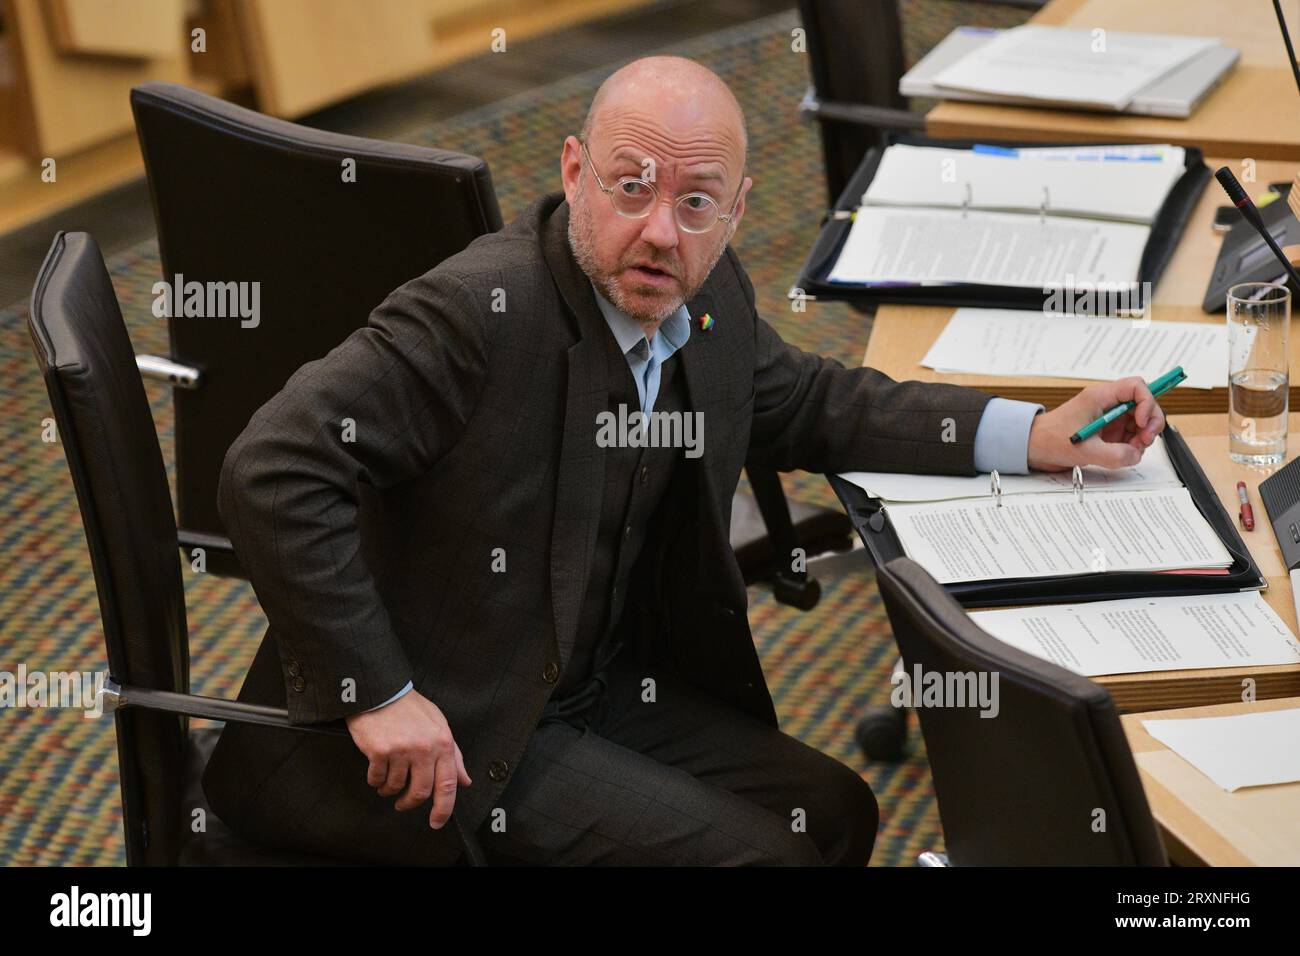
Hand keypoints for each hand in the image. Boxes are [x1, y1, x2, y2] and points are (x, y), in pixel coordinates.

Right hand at [344, 690, 470, 828]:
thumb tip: (465, 782)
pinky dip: (375, 780)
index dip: (443, 809)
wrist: (381, 692)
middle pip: (421, 792)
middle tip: (403, 804)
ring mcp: (402, 750)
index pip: (448, 784)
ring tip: (387, 781)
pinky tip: (376, 771)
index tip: (437, 822)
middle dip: (409, 803)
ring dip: (389, 790)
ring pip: (396, 787)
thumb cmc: (410, 709)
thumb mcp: (439, 726)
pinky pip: (377, 779)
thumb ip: (454, 756)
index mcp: (443, 742)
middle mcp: (425, 748)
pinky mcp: (380, 751)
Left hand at [1027, 376, 1165, 471]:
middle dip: (1149, 423)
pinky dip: (1132, 444)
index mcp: (1100, 397)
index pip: (1137, 387)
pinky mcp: (1109, 430)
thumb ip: (1114, 454)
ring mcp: (1110, 417)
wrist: (1034, 447)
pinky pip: (1130, 434)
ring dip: (1142, 437)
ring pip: (1140, 421)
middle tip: (1143, 441)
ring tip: (1130, 450)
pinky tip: (1123, 453)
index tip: (1142, 423)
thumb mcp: (1084, 450)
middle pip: (1144, 404)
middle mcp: (1108, 403)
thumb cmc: (1050, 439)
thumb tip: (1135, 454)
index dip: (1147, 403)